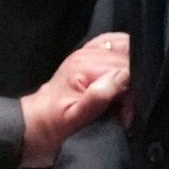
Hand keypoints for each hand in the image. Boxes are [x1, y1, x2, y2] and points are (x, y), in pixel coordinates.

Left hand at [19, 33, 130, 166]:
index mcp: (84, 65)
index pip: (126, 70)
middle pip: (128, 60)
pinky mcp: (89, 55)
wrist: (35, 125)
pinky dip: (125, 53)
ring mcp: (88, 52)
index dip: (132, 94)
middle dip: (134, 86)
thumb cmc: (53, 125)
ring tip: (127, 96)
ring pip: (125, 49)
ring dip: (133, 70)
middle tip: (126, 113)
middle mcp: (87, 53)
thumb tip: (124, 77)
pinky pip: (114, 43)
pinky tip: (126, 71)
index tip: (127, 115)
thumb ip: (99, 96)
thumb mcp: (75, 118)